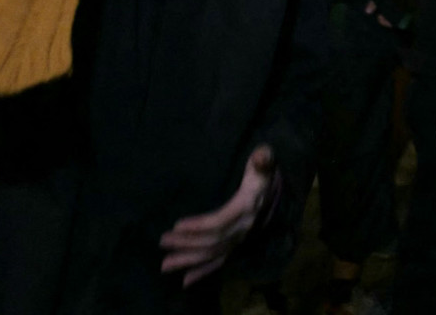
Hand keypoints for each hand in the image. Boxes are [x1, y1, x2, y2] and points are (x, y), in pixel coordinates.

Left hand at [159, 145, 275, 285]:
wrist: (273, 191)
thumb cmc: (262, 175)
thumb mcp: (263, 165)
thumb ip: (262, 160)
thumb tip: (262, 154)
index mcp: (246, 209)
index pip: (220, 221)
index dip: (199, 226)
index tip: (176, 225)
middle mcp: (243, 229)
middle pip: (212, 242)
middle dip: (187, 244)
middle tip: (162, 242)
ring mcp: (239, 240)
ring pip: (213, 255)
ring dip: (188, 261)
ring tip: (165, 266)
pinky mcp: (235, 246)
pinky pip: (219, 263)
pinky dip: (203, 272)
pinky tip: (185, 281)